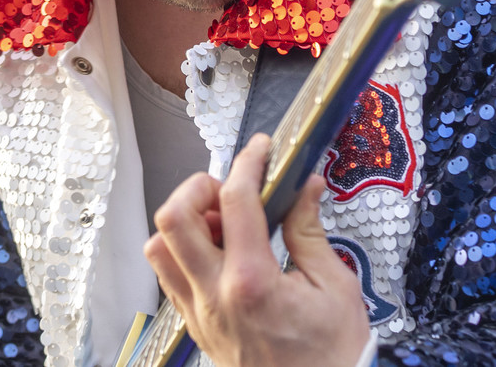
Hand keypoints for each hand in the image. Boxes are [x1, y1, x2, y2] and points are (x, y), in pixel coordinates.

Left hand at [143, 134, 371, 366]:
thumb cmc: (331, 357)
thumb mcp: (336, 288)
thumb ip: (311, 232)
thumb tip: (306, 187)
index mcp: (253, 283)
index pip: (237, 201)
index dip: (248, 163)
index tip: (259, 150)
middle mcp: (215, 296)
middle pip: (172, 219)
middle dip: (197, 188)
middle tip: (230, 189)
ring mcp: (199, 313)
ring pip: (159, 248)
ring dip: (185, 222)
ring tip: (223, 223)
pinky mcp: (195, 325)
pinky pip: (168, 276)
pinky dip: (184, 252)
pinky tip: (218, 252)